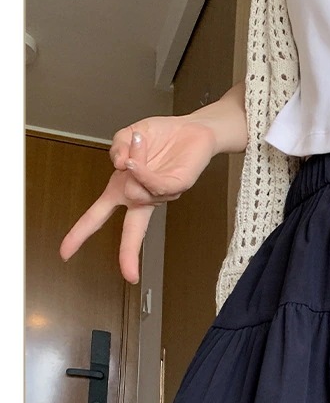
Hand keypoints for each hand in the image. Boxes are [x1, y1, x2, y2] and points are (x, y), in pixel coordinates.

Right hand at [59, 116, 216, 283]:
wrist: (190, 127)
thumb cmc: (159, 136)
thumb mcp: (125, 136)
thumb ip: (116, 149)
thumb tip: (121, 165)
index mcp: (122, 190)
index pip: (98, 216)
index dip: (80, 234)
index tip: (65, 253)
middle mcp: (141, 197)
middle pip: (131, 231)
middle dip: (128, 253)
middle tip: (128, 275)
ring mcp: (160, 194)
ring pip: (136, 192)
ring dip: (132, 162)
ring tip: (141, 143)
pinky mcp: (178, 186)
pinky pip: (156, 186)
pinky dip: (144, 172)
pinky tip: (138, 160)